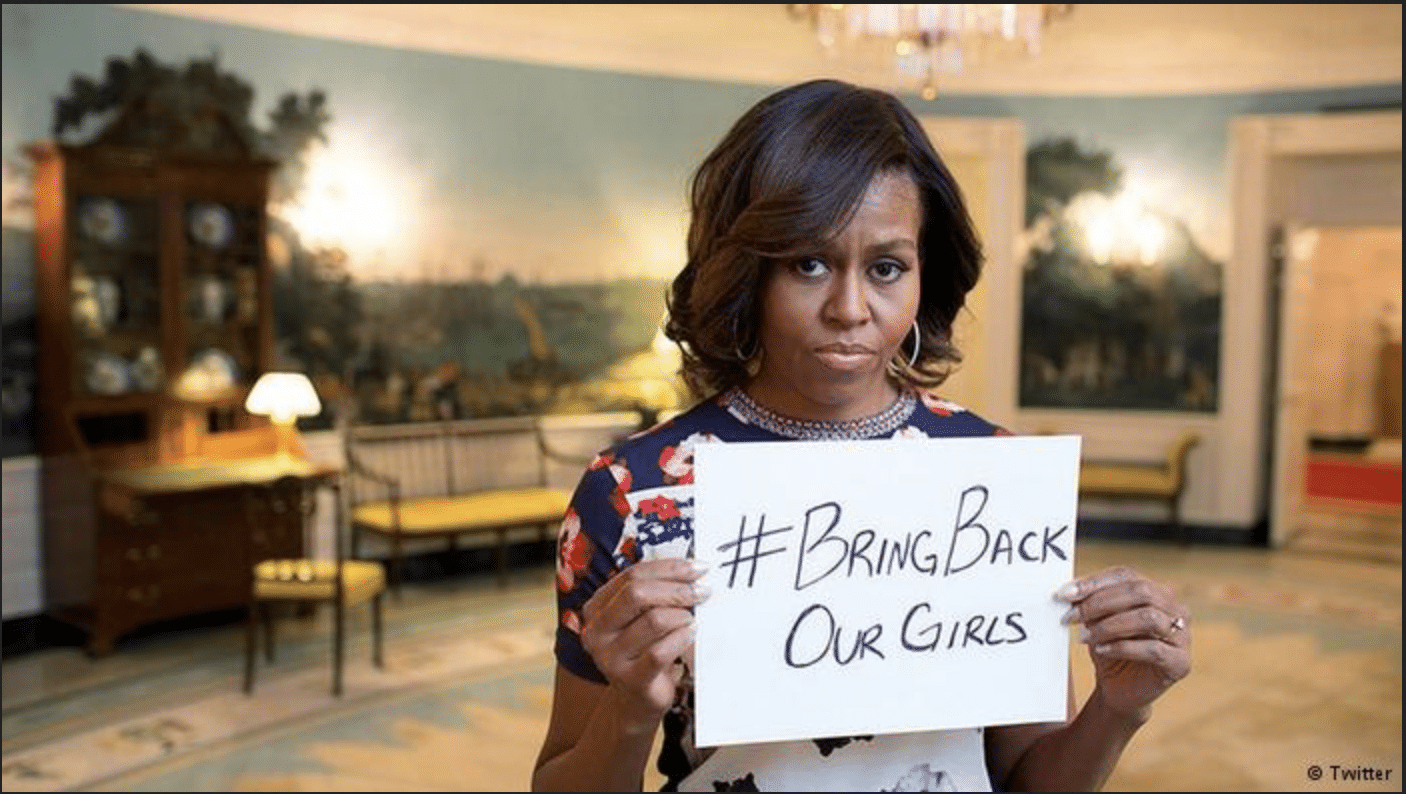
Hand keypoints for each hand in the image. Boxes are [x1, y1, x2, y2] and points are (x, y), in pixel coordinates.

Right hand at [579, 558, 709, 730]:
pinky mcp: (631, 680)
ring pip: (654, 620)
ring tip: (692, 620)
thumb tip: (693, 567)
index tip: (699, 568)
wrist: (637, 700)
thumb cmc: (645, 649)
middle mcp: (597, 631)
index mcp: (597, 608)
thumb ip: (655, 592)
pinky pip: (662, 651)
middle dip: (677, 589)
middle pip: (638, 593)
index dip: (669, 568)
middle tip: (703, 592)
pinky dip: (683, 638)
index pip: (633, 575)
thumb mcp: (641, 618)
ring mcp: (611, 658)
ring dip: (682, 616)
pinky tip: (691, 635)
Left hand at [1055, 566, 1190, 720]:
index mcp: (1156, 591)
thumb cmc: (1108, 649)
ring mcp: (1182, 636)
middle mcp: (1176, 609)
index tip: (1064, 594)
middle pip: (1140, 592)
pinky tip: (1101, 651)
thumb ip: (1088, 602)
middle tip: (1071, 616)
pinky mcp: (1181, 662)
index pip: (1126, 575)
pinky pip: (1153, 649)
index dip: (1095, 582)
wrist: (1118, 689)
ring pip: (1148, 618)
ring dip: (1109, 626)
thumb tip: (1069, 591)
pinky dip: (1122, 647)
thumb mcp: (1096, 621)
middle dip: (1100, 603)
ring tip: (1083, 637)